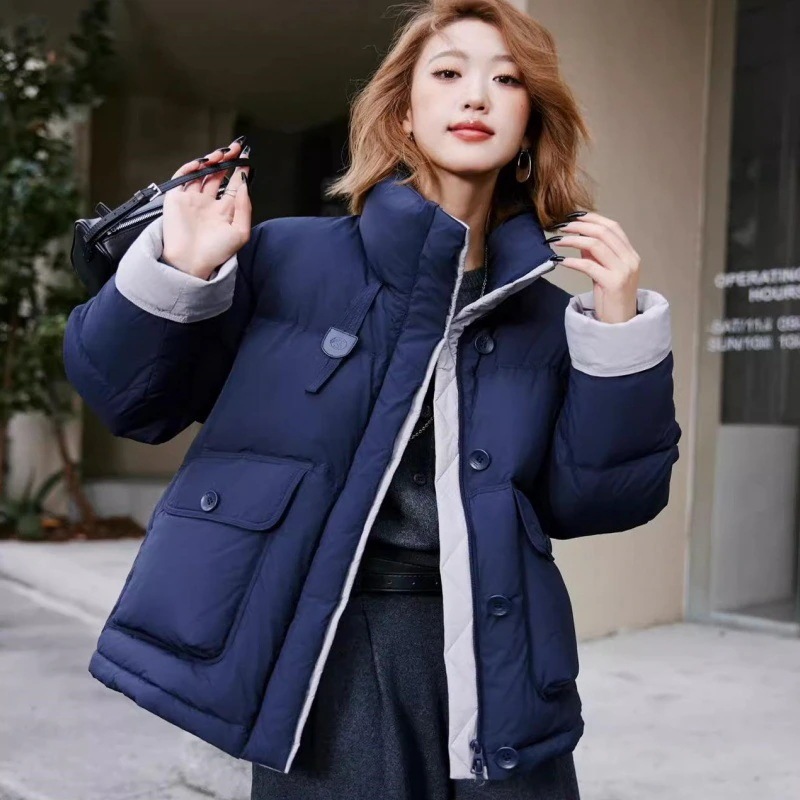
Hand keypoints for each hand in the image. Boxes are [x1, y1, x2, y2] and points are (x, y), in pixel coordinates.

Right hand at [161, 138, 251, 279]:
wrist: (191, 262)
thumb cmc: (216, 253)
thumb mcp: (240, 232)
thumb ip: (244, 207)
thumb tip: (244, 184)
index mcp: (224, 212)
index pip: (233, 186)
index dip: (240, 172)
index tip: (248, 160)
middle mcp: (208, 204)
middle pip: (218, 175)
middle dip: (228, 160)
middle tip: (237, 149)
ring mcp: (192, 200)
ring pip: (202, 173)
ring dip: (212, 161)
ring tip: (223, 153)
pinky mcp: (176, 198)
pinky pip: (183, 177)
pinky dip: (191, 167)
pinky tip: (203, 163)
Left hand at [547, 211, 639, 323]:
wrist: (620, 324)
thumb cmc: (611, 299)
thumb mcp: (604, 272)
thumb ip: (595, 255)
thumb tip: (579, 237)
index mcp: (630, 254)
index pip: (613, 227)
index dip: (592, 218)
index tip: (573, 216)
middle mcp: (630, 259)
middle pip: (604, 232)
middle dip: (580, 226)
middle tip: (561, 226)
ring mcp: (624, 271)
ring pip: (597, 245)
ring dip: (573, 240)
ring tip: (557, 240)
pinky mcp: (614, 283)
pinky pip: (589, 266)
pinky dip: (572, 261)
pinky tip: (560, 260)